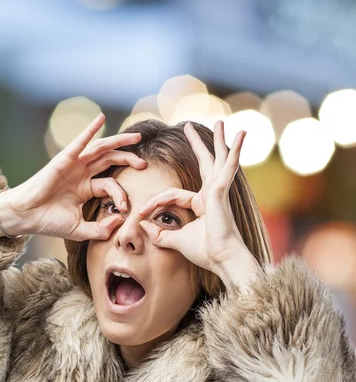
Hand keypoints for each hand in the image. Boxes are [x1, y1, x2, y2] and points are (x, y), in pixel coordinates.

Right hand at [5, 113, 145, 240]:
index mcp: (85, 188)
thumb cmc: (49, 222)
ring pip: (100, 149)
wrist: (27, 216)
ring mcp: (74, 165)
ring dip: (119, 141)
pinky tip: (100, 119)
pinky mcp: (64, 159)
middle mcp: (81, 173)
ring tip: (136, 137)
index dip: (121, 195)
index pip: (110, 184)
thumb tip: (120, 221)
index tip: (123, 210)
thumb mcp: (80, 230)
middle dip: (128, 158)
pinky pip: (80, 141)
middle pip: (110, 160)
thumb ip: (100, 229)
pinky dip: (90, 129)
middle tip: (143, 163)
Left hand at [137, 121, 256, 288]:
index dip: (154, 203)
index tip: (141, 214)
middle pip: (204, 163)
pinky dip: (235, 152)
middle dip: (197, 145)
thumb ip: (160, 234)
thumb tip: (142, 227)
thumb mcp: (176, 241)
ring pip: (218, 159)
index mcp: (203, 203)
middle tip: (188, 127)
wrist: (223, 259)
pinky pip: (227, 166)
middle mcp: (212, 194)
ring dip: (218, 141)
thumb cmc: (205, 252)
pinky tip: (241, 136)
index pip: (173, 194)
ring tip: (221, 122)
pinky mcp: (221, 190)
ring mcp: (219, 190)